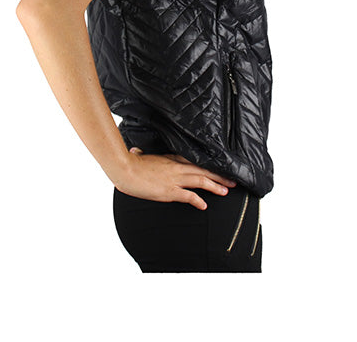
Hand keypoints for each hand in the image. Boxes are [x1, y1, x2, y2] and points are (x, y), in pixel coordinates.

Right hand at [114, 147, 237, 210]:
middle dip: (220, 176)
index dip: (209, 166)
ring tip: (225, 191)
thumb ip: (142, 154)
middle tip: (233, 181)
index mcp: (171, 158)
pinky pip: (188, 195)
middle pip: (204, 170)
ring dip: (215, 186)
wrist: (124, 169)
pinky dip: (197, 200)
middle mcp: (176, 167)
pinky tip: (204, 205)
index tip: (219, 170)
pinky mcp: (169, 191)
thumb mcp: (140, 156)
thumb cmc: (130, 163)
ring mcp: (174, 179)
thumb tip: (137, 151)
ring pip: (201, 180)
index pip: (195, 161)